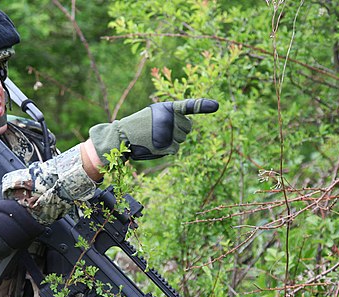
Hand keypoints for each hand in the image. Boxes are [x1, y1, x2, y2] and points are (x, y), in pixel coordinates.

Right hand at [89, 98, 218, 162]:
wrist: (122, 136)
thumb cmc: (139, 125)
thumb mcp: (154, 114)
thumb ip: (171, 116)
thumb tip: (187, 126)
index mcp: (168, 108)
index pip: (188, 106)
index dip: (202, 105)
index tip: (216, 106)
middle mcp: (170, 120)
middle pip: (187, 128)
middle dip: (179, 130)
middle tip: (161, 130)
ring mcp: (169, 134)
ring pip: (182, 139)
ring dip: (172, 140)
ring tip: (155, 137)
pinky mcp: (166, 146)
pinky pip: (175, 149)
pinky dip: (168, 148)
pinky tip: (156, 145)